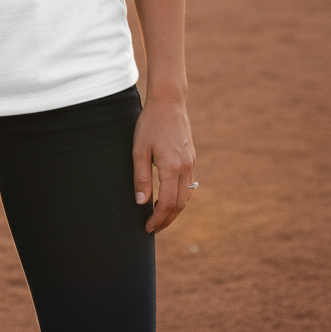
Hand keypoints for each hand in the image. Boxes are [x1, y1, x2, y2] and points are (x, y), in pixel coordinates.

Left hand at [132, 95, 195, 232]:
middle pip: (179, 205)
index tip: (147, 228)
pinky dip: (179, 197)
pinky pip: (188, 185)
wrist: (168, 103)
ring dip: (174, 210)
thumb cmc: (149, 124)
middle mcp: (186, 168)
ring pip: (186, 197)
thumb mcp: (139, 149)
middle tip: (152, 228)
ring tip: (158, 217)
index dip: (158, 219)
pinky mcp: (191, 159)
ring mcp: (191, 164)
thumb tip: (141, 203)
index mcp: (172, 167)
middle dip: (166, 220)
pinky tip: (168, 199)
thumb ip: (141, 177)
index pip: (168, 204)